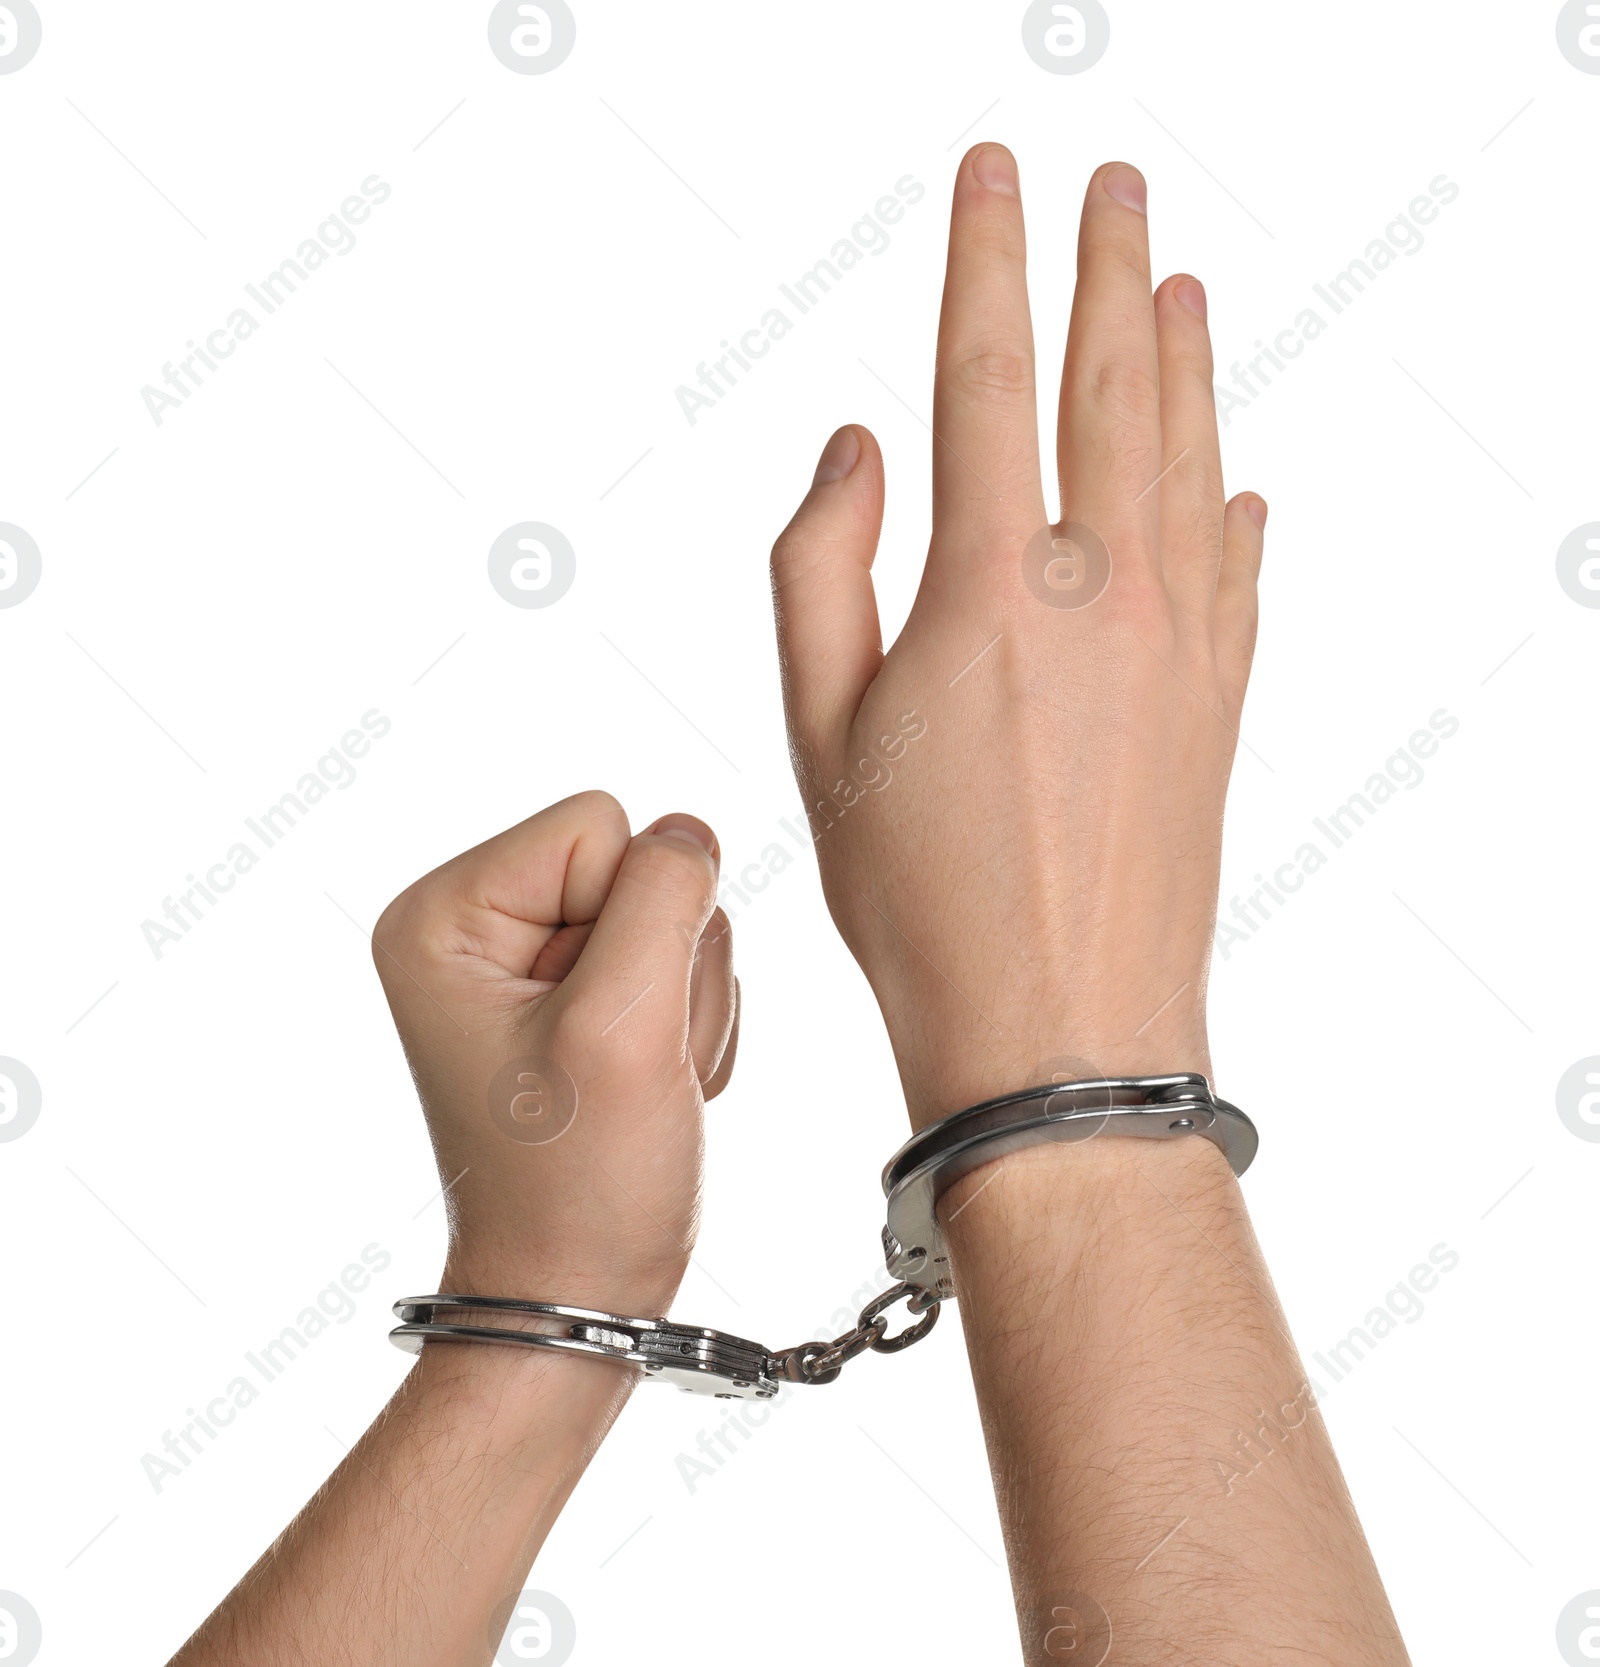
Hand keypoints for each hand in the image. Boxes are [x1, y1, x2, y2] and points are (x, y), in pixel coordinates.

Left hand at [372, 792, 737, 1314]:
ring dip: (681, 1006)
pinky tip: (648, 1090)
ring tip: (638, 1084)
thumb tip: (690, 831)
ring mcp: (527, 963)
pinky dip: (684, 1029)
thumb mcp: (622, 1026)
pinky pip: (677, 959)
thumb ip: (663, 897)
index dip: (637, 920)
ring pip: (671, 915)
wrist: (578, 1294)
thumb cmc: (581, 1184)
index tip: (607, 1027)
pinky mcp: (575, 996)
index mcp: (444, 915)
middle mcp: (474, 926)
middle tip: (630, 1067)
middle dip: (664, 969)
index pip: (600, 826)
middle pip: (637, 867)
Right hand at [770, 149, 1265, 1125]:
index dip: (987, 257)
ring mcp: (1180, 639)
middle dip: (1107, 265)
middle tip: (1112, 183)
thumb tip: (853, 449)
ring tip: (1179, 284)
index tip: (993, 176)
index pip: (987, 371)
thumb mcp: (818, 733)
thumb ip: (820, 568)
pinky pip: (1236, 567)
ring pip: (1188, 455)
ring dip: (1183, 357)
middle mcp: (1103, 587)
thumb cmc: (922, 903)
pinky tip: (1234, 475)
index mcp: (990, 583)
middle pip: (1110, 381)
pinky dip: (1230, 501)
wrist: (1061, 1030)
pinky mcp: (1220, 701)